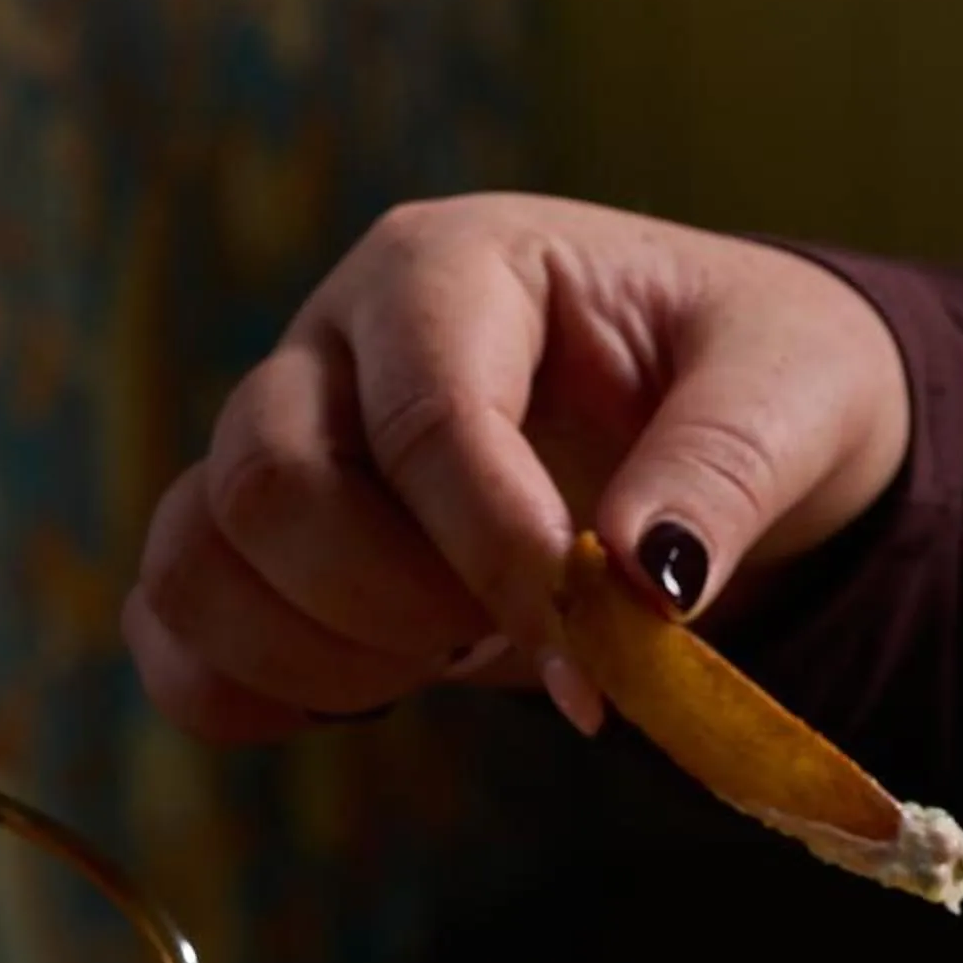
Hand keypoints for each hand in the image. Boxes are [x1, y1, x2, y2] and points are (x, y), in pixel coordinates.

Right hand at [124, 192, 910, 741]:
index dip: (498, 554)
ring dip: (319, 656)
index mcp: (454, 266)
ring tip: (447, 658)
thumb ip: (722, 472)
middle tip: (510, 636)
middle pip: (268, 485)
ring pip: (196, 558)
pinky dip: (246, 693)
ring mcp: (277, 440)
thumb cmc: (750, 377)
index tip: (592, 648)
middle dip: (394, 606)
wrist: (718, 417)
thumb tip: (646, 580)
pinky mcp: (256, 542)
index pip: (423, 416)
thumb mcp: (792, 394)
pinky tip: (366, 696)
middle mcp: (334, 342)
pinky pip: (170, 625)